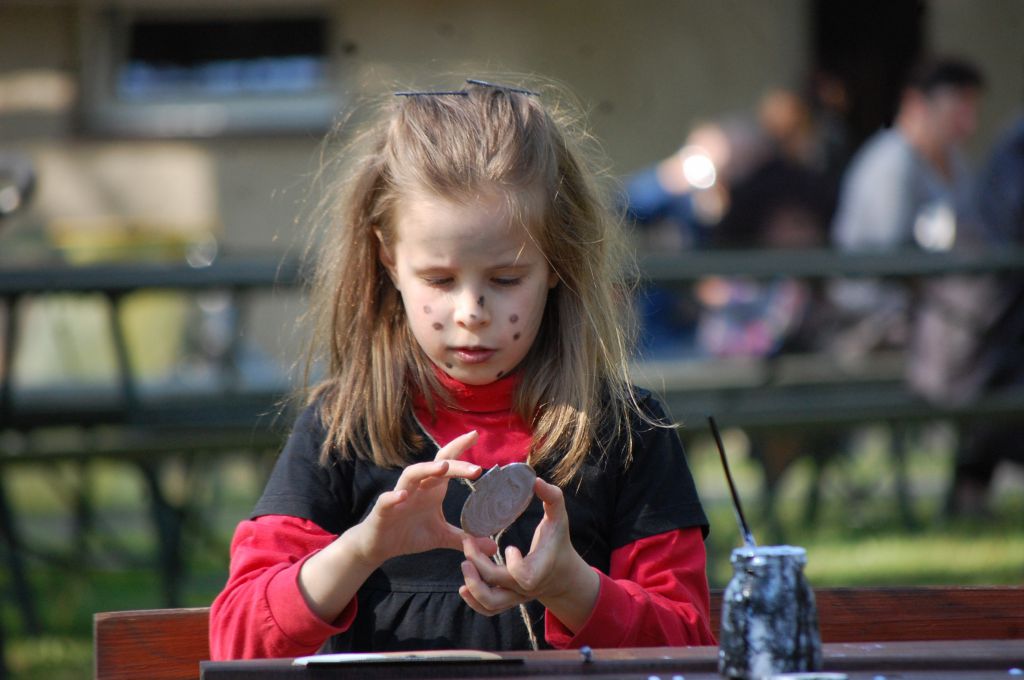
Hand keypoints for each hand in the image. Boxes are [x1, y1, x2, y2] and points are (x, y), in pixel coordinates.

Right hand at [349, 430, 492, 565]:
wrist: (378, 546)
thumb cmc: (408, 534)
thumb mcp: (440, 537)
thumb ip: (464, 538)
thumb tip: (492, 547)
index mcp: (432, 489)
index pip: (447, 462)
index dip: (459, 447)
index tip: (475, 435)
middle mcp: (417, 487)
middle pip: (436, 466)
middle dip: (455, 464)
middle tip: (476, 469)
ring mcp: (399, 496)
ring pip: (411, 474)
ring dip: (426, 469)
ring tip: (443, 468)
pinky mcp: (383, 511)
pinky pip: (387, 500)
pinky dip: (394, 496)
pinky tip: (403, 496)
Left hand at [459, 479, 598, 630]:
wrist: (562, 574)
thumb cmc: (558, 541)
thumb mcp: (559, 518)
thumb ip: (551, 498)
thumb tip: (535, 479)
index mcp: (540, 568)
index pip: (523, 577)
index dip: (514, 565)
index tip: (509, 546)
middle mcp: (526, 587)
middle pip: (498, 584)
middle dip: (479, 565)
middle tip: (467, 542)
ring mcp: (516, 597)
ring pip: (490, 603)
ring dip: (473, 587)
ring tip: (464, 564)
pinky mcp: (508, 601)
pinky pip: (488, 610)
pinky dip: (474, 601)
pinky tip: (463, 585)